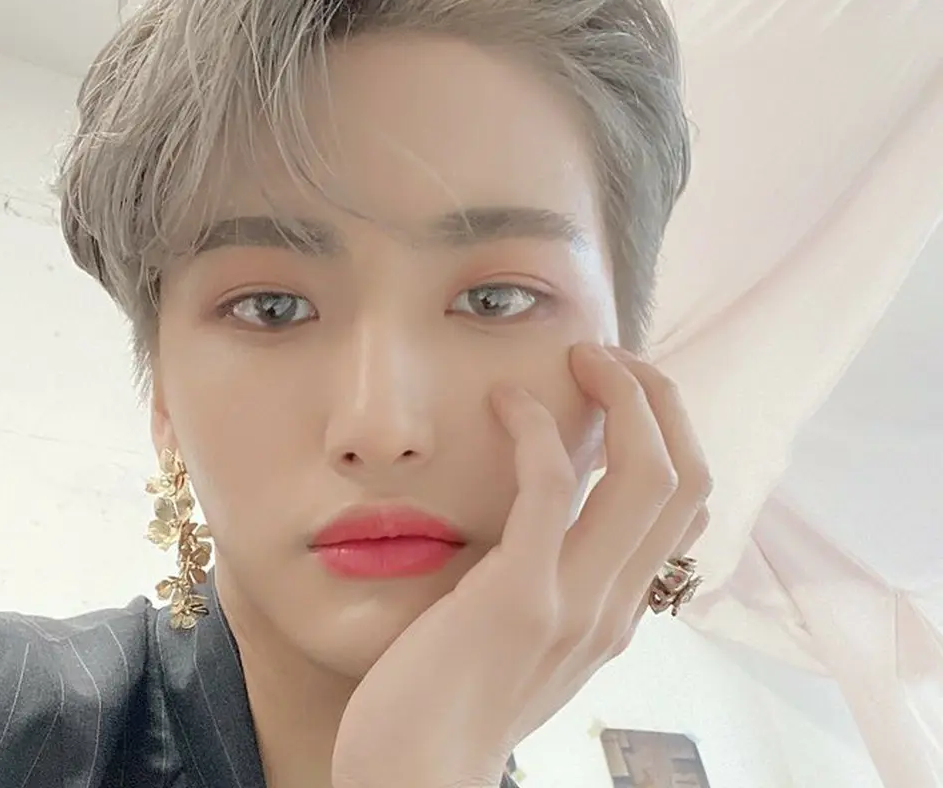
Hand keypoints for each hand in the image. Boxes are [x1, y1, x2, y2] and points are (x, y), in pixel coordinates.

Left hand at [330, 344, 711, 787]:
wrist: (413, 773)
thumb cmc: (445, 700)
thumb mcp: (520, 638)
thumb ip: (545, 581)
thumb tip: (537, 514)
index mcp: (617, 612)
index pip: (686, 506)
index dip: (670, 431)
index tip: (623, 387)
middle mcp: (615, 607)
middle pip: (687, 476)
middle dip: (659, 397)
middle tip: (608, 353)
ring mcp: (576, 602)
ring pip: (647, 474)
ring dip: (621, 395)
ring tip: (580, 355)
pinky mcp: (520, 595)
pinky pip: (549, 486)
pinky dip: (534, 426)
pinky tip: (502, 400)